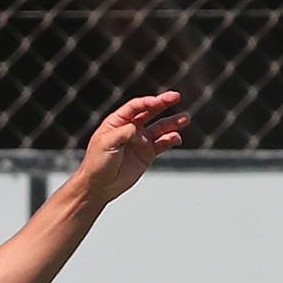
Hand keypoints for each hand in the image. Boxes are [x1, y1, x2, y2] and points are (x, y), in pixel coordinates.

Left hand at [71, 91, 189, 204]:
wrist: (99, 186)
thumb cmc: (97, 163)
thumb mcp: (107, 143)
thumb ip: (125, 132)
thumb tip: (140, 129)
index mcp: (117, 122)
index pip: (135, 106)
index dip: (147, 102)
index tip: (157, 101)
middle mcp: (131, 128)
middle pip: (150, 111)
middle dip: (163, 103)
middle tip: (176, 96)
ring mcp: (140, 141)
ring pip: (160, 127)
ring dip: (173, 122)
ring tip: (185, 119)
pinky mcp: (147, 154)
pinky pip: (163, 143)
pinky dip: (171, 139)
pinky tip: (176, 138)